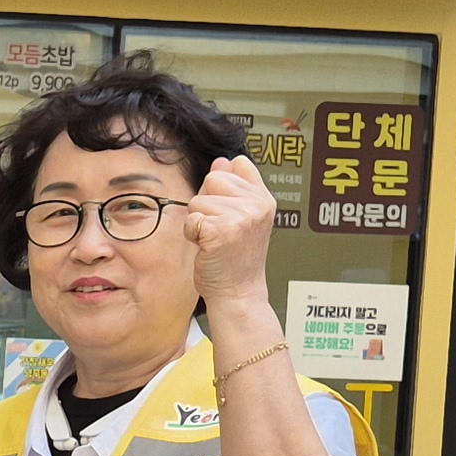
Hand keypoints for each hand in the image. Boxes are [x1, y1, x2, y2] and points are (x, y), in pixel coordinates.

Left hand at [183, 155, 277, 311]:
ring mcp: (241, 217)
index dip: (224, 184)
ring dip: (198, 221)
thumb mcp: (242, 218)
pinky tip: (207, 248)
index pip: (239, 164)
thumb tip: (221, 161)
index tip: (229, 210)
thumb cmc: (236, 259)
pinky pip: (191, 218)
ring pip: (198, 199)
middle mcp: (256, 205)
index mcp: (264, 199)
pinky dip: (192, 234)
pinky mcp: (221, 230)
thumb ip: (233, 188)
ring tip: (215, 240)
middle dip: (207, 203)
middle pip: (213, 178)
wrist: (238, 293)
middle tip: (221, 230)